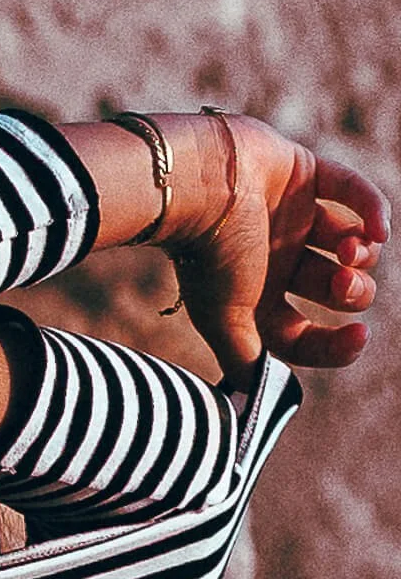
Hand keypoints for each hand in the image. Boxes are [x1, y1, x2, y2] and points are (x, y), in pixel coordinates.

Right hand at [166, 114, 390, 380]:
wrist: (198, 186)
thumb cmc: (211, 257)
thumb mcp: (225, 321)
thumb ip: (246, 361)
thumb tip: (256, 403)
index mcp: (256, 301)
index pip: (303, 335)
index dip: (334, 345)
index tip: (359, 338)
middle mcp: (276, 263)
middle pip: (333, 289)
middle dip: (351, 292)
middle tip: (344, 283)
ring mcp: (292, 219)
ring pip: (348, 243)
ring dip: (363, 253)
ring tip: (350, 250)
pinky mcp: (305, 175)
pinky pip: (351, 192)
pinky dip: (373, 209)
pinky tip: (380, 227)